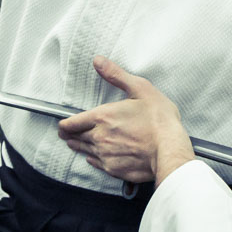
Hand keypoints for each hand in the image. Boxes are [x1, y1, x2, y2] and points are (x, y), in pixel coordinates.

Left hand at [58, 56, 195, 185]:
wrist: (170, 150)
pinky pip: (96, 164)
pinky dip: (93, 159)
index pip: (72, 123)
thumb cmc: (159, 120)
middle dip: (70, 135)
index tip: (62, 125)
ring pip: (84, 151)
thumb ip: (116, 75)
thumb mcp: (140, 89)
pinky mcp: (114, 170)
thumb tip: (98, 61)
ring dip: (79, 146)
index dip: (64, 124)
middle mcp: (99, 138)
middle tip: (66, 134)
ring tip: (75, 144)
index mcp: (102, 117)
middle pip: (76, 138)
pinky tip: (93, 157)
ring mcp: (105, 155)